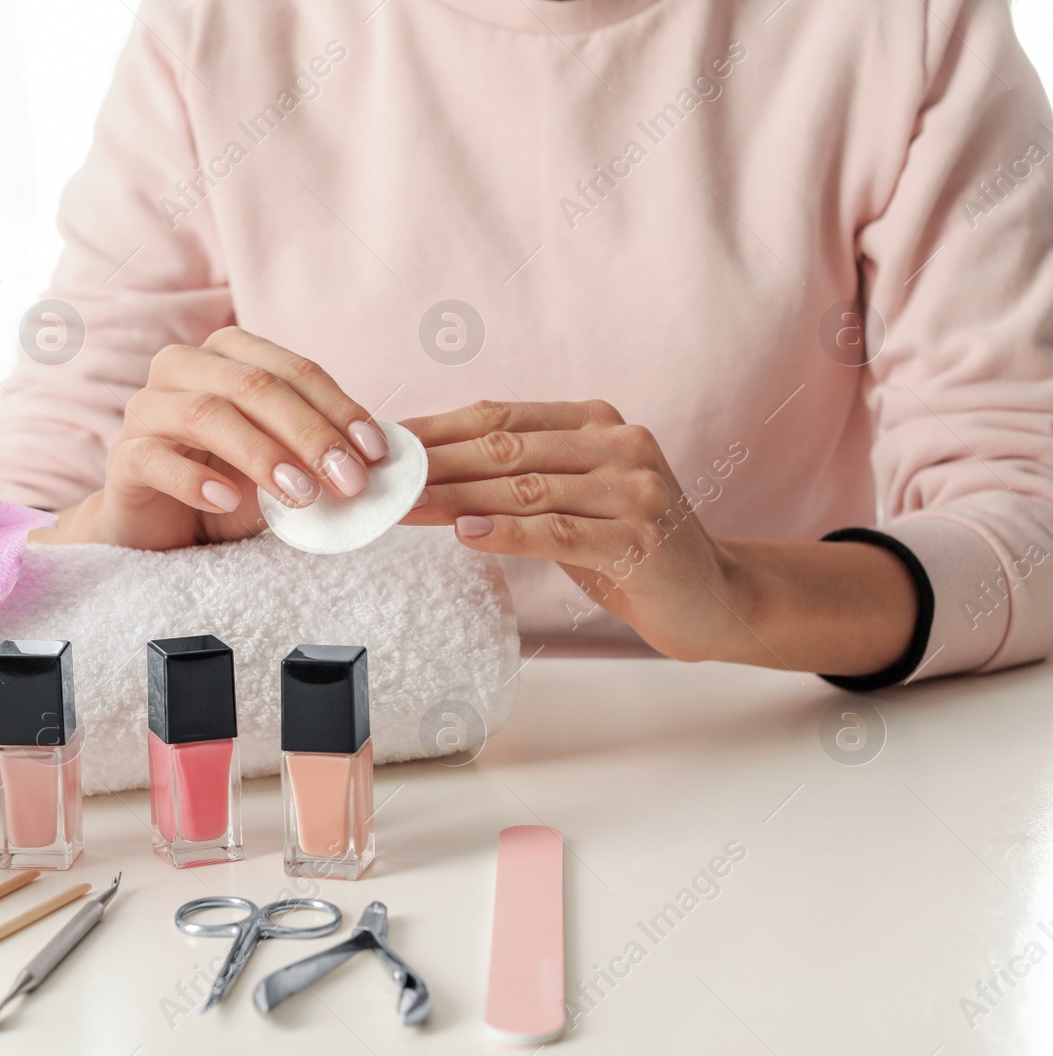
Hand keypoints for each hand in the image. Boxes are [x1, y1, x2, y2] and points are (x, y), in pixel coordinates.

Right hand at [42, 326, 388, 550]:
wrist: (160, 529)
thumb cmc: (227, 486)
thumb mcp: (283, 467)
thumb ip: (320, 457)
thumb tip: (380, 465)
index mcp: (229, 355)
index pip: (294, 370)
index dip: (340, 407)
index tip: (376, 452)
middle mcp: (184, 367)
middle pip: (253, 385)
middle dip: (309, 432)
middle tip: (348, 480)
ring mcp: (147, 408)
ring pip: (206, 412)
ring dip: (261, 453)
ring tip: (302, 494)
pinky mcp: (123, 456)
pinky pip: (156, 458)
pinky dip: (195, 479)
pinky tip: (227, 502)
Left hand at [398, 399, 916, 673]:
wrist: (715, 597)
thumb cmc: (629, 548)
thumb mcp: (575, 499)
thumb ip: (520, 476)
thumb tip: (429, 468)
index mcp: (596, 422)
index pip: (501, 419)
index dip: (438, 429)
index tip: (385, 443)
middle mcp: (618, 444)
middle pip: (505, 450)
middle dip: (434, 464)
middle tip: (379, 477)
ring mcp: (633, 490)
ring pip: (524, 489)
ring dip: (455, 498)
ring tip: (404, 506)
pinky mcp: (638, 539)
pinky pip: (558, 532)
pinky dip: (507, 533)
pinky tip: (465, 533)